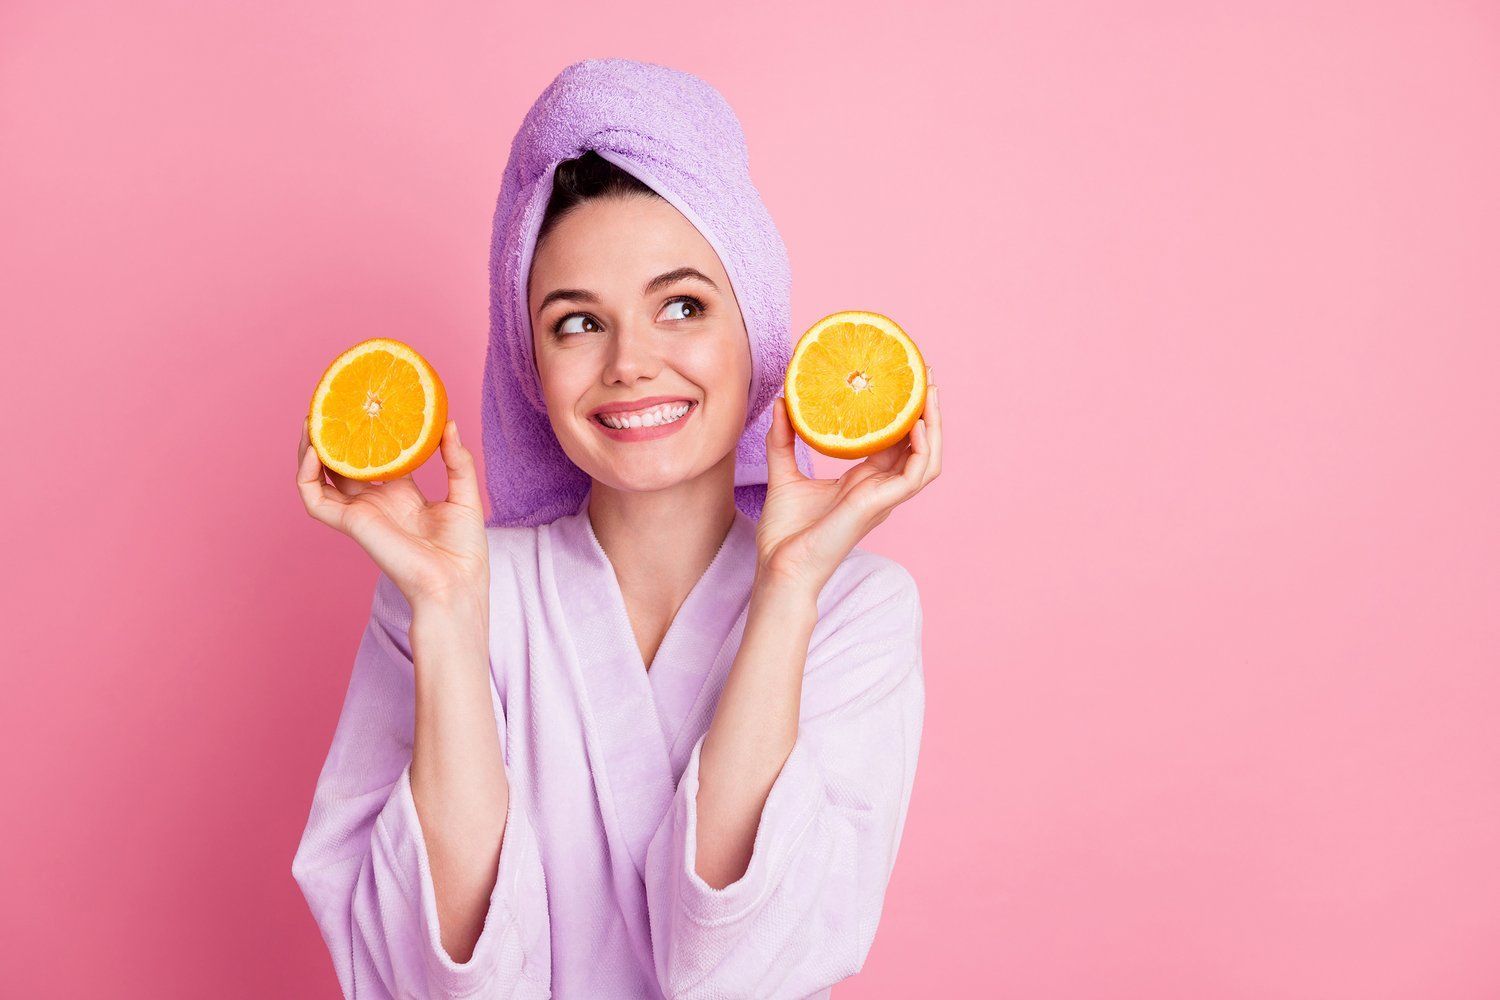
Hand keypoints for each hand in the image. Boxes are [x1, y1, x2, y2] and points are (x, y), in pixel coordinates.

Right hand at [296, 417, 488, 609]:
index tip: (368, 408)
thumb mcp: (466, 496)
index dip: (367, 436)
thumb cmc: (464, 551)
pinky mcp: (351, 523)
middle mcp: (376, 502)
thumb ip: (457, 460)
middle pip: (343, 465)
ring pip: (320, 478)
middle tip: (332, 407)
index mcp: (401, 496)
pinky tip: (314, 450)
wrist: (455, 585)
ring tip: (312, 420)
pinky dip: (306, 474)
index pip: (375, 460)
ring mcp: (360, 512)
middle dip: (334, 437)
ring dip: (311, 449)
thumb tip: (449, 423)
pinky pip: (314, 498)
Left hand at [755, 366, 941, 595]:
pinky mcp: (879, 506)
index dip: (902, 413)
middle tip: (922, 373)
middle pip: (917, 446)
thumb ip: (784, 439)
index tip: (900, 380)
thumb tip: (782, 401)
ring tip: (929, 392)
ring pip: (927, 459)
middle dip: (926, 410)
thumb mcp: (783, 473)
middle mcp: (880, 488)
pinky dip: (922, 449)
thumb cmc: (785, 533)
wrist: (780, 567)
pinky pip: (915, 476)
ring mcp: (883, 498)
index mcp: (864, 482)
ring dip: (934, 425)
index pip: (894, 442)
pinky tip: (918, 424)